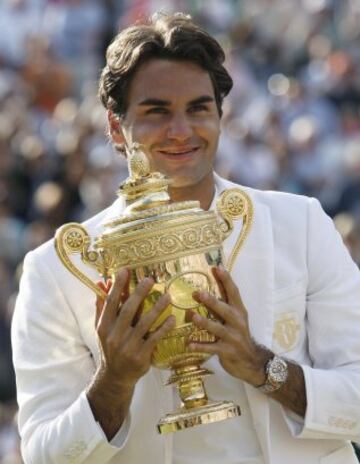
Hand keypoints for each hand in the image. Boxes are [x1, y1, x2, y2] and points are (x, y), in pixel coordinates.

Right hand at [95, 268, 174, 388]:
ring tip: (167, 295)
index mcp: (104, 326)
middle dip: (139, 293)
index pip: (110, 302)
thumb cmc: (110, 347)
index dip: (117, 286)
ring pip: (144, 323)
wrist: (115, 377)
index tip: (125, 270)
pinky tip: (172, 318)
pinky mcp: (141, 356)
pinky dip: (164, 327)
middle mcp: (114, 336)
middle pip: (128, 310)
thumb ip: (102, 306)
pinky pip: (155, 338)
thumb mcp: (102, 328)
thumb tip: (101, 283)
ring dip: (157, 308)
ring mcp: (128, 347)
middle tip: (150, 279)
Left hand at [189, 265, 270, 386]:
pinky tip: (189, 344)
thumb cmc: (238, 333)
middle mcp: (237, 322)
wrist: (251, 361)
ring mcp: (233, 337)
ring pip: (217, 329)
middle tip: (198, 293)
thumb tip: (214, 278)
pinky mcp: (227, 351)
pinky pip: (212, 348)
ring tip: (192, 316)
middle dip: (212, 301)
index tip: (217, 267)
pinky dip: (200, 346)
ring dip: (204, 322)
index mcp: (239, 311)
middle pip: (225, 309)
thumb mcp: (234, 316)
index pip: (233, 292)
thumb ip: (223, 300)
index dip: (226, 280)